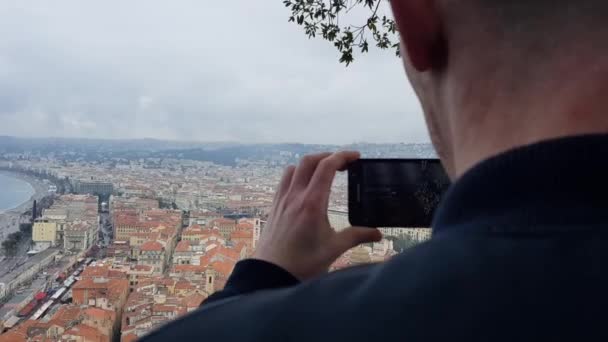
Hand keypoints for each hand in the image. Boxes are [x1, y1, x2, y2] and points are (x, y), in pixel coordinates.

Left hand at [254, 151, 381, 280]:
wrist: (270, 274)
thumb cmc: (302, 263)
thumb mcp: (333, 249)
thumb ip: (356, 236)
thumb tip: (377, 234)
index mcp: (312, 203)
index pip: (327, 167)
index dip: (343, 156)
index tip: (356, 157)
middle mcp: (295, 196)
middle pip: (309, 161)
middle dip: (328, 156)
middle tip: (344, 163)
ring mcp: (282, 199)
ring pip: (294, 168)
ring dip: (311, 163)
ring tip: (324, 171)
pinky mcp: (275, 206)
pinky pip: (285, 180)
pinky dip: (297, 174)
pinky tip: (305, 186)